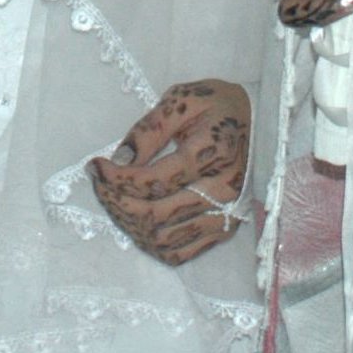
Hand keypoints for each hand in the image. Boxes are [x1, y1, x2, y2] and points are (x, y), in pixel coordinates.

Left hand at [87, 80, 250, 266]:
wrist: (257, 121)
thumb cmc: (215, 105)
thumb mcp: (181, 100)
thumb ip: (150, 128)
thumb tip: (120, 159)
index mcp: (213, 152)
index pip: (155, 181)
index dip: (117, 178)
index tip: (95, 166)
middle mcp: (222, 190)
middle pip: (155, 214)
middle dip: (116, 200)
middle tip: (99, 182)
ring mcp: (224, 215)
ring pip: (163, 238)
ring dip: (129, 223)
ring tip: (113, 199)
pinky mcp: (223, 230)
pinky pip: (180, 252)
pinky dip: (150, 243)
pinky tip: (136, 221)